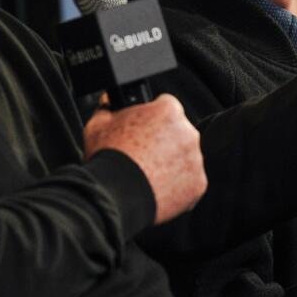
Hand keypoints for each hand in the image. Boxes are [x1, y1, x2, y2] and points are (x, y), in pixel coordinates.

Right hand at [83, 94, 206, 223]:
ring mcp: (195, 159)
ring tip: (148, 173)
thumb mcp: (98, 125)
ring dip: (172, 162)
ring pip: (186, 158)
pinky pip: (189, 182)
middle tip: (144, 154)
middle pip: (179, 132)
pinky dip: (177, 185)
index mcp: (167, 111)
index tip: (144, 129)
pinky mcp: (198, 183)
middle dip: (165, 141)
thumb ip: (108, 108)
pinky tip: (157, 187)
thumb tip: (109, 102)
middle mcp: (187, 132)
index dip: (153, 118)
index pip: (167, 106)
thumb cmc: (108, 158)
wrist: (116, 194)